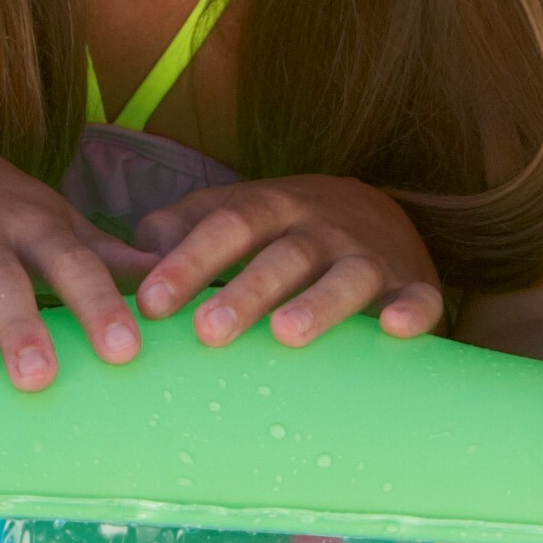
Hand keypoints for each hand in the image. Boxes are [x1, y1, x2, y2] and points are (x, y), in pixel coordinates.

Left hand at [130, 175, 445, 347]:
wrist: (382, 216)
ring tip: (286, 334)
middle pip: (283, 255)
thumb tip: (124, 259)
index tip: (150, 303)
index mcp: (272, 209)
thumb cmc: (284, 230)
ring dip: (318, 304)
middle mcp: (321, 228)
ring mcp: (370, 257)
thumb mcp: (233, 215)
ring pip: (346, 277)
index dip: (188, 263)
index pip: (227, 227)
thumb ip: (178, 230)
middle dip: (245, 291)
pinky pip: (418, 300)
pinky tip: (393, 329)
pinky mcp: (413, 288)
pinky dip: (410, 313)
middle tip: (208, 331)